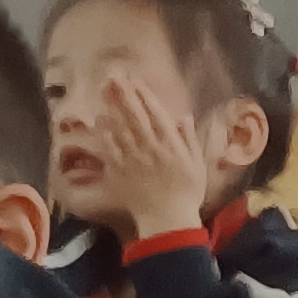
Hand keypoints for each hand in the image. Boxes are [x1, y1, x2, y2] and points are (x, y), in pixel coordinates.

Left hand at [66, 66, 209, 246]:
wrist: (167, 220)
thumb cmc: (186, 193)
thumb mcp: (197, 165)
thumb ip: (190, 139)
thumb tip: (184, 117)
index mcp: (170, 144)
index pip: (156, 113)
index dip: (145, 95)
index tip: (136, 80)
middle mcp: (150, 147)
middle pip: (135, 115)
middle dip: (124, 94)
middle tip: (114, 76)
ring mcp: (133, 158)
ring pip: (120, 127)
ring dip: (112, 107)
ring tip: (104, 91)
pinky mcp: (119, 170)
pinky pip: (110, 147)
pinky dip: (105, 132)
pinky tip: (100, 120)